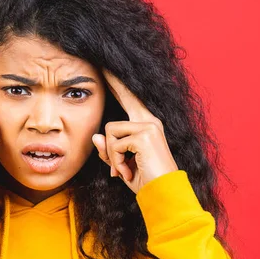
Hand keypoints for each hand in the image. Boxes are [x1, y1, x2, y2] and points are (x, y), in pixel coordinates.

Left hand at [92, 69, 178, 193]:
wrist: (164, 195)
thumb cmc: (145, 181)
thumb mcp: (121, 164)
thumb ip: (109, 150)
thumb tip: (96, 136)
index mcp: (146, 123)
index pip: (129, 97)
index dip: (118, 81)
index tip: (106, 65)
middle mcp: (149, 120)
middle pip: (123, 94)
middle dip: (112, 78)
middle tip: (100, 63)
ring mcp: (148, 125)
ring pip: (110, 131)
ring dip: (111, 156)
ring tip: (123, 169)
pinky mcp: (144, 135)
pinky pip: (114, 144)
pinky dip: (115, 161)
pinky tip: (127, 171)